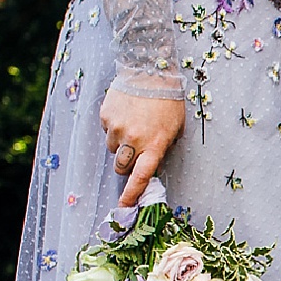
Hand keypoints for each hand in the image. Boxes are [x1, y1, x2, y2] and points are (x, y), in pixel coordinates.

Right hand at [100, 87, 186, 207]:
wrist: (149, 72)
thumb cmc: (168, 102)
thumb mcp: (174, 129)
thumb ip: (161, 148)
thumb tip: (149, 164)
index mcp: (155, 145)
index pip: (141, 177)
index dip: (132, 194)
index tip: (125, 207)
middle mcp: (134, 140)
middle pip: (122, 167)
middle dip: (127, 164)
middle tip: (136, 149)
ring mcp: (117, 129)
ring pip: (113, 150)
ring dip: (121, 144)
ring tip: (133, 124)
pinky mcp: (105, 117)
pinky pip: (107, 131)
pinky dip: (114, 127)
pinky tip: (126, 113)